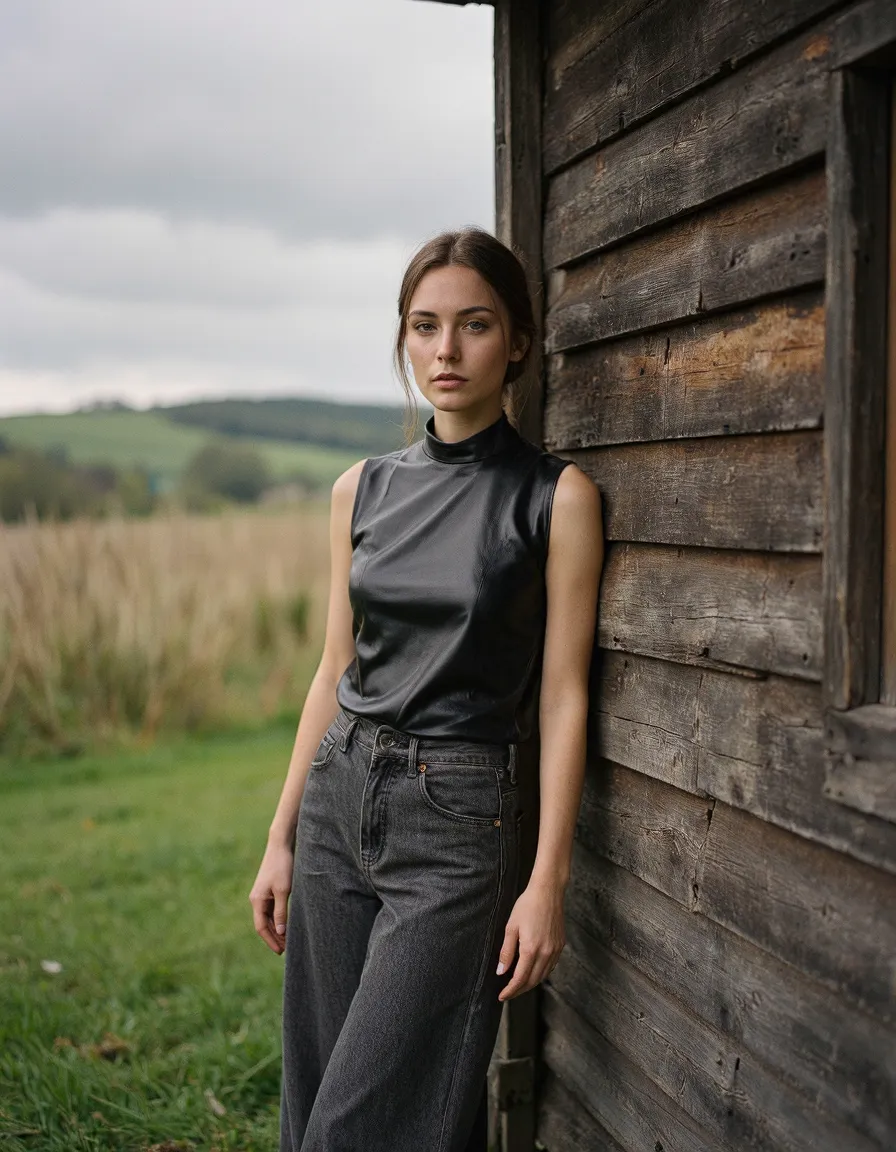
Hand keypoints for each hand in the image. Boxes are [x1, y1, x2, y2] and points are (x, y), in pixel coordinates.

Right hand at [249, 839, 294, 954]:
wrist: (280, 845)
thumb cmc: (282, 866)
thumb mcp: (283, 890)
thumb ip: (281, 912)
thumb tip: (280, 932)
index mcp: (257, 901)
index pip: (261, 927)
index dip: (271, 941)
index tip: (281, 952)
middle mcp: (257, 899)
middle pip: (264, 924)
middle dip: (274, 937)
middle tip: (286, 950)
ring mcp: (262, 894)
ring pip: (268, 918)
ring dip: (276, 929)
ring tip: (288, 940)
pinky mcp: (269, 889)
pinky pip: (271, 909)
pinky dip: (278, 919)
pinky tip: (286, 924)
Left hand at [495, 876, 565, 1000]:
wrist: (548, 891)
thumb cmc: (527, 905)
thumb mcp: (511, 927)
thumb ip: (506, 952)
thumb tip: (501, 972)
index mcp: (531, 949)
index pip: (520, 978)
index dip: (510, 990)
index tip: (502, 996)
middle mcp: (546, 952)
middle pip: (533, 981)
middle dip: (519, 990)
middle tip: (508, 993)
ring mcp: (555, 950)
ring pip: (543, 976)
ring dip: (530, 983)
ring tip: (518, 985)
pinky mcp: (560, 945)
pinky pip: (550, 966)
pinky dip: (541, 973)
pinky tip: (533, 971)